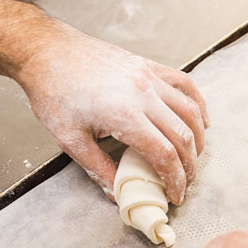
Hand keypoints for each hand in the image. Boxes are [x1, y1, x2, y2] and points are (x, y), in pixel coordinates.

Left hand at [0, 0, 207, 202]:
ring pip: (190, 112)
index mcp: (125, 116)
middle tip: (184, 183)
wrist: (47, 51)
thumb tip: (118, 194)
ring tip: (193, 158)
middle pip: (184, 136)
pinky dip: (198, 105)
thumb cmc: (54, 93)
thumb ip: (98, 169)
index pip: (165, 155)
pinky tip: (200, 119)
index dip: (175, 180)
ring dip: (198, 139)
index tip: (175, 196)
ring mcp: (150, 78)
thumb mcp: (70, 139)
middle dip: (189, 166)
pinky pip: (185, 85)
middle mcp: (144, 95)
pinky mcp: (149, 66)